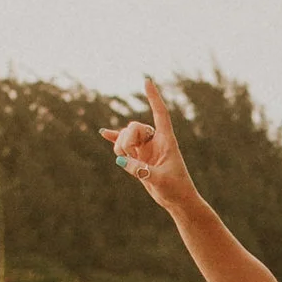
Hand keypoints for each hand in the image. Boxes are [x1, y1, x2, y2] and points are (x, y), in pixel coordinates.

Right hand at [101, 76, 194, 211]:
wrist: (177, 201)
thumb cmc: (176, 189)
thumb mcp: (158, 179)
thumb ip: (140, 170)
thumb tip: (120, 159)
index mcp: (167, 140)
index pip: (160, 114)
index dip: (154, 98)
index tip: (147, 81)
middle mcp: (156, 141)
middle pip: (136, 127)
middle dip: (127, 137)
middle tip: (125, 152)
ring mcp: (146, 149)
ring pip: (128, 136)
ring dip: (120, 144)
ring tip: (121, 157)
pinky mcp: (139, 158)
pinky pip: (124, 145)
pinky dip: (115, 140)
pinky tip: (104, 134)